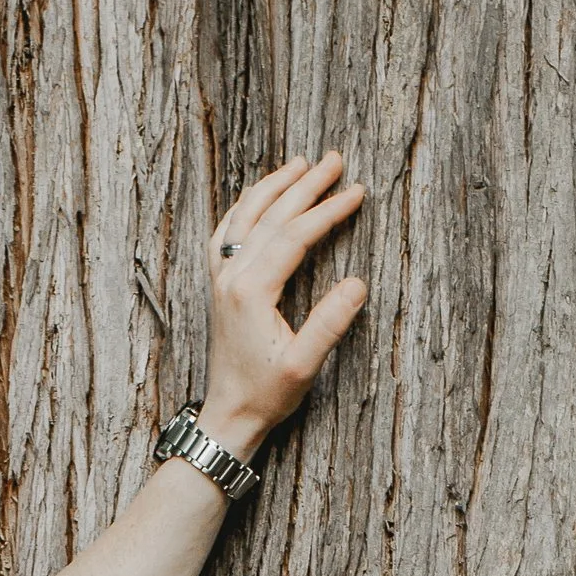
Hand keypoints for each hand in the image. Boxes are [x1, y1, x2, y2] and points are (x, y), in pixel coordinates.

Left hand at [198, 153, 368, 459]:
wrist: (228, 415)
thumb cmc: (266, 395)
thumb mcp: (304, 366)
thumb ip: (330, 324)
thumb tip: (357, 283)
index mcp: (251, 291)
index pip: (295, 235)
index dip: (328, 211)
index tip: (356, 193)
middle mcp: (231, 276)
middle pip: (271, 215)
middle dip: (306, 185)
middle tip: (335, 160)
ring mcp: (221, 279)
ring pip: (245, 216)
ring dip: (274, 186)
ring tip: (300, 163)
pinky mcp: (218, 287)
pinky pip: (226, 233)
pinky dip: (244, 208)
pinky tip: (256, 196)